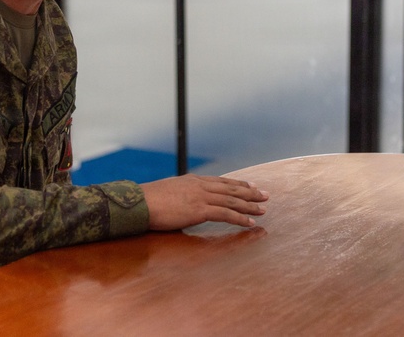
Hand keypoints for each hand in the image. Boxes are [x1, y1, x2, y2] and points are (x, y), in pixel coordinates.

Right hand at [140, 174, 268, 229]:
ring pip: (232, 200)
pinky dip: (240, 218)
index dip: (238, 184)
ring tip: (263, 210)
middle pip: (231, 188)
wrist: (139, 203)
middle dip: (250, 192)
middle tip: (265, 195)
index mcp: (193, 181)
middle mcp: (200, 186)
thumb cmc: (147, 202)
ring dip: (250, 206)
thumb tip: (182, 204)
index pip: (221, 182)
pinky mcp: (200, 210)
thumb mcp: (167, 193)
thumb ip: (180, 197)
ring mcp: (201, 197)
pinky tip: (250, 223)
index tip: (250, 186)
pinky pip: (226, 214)